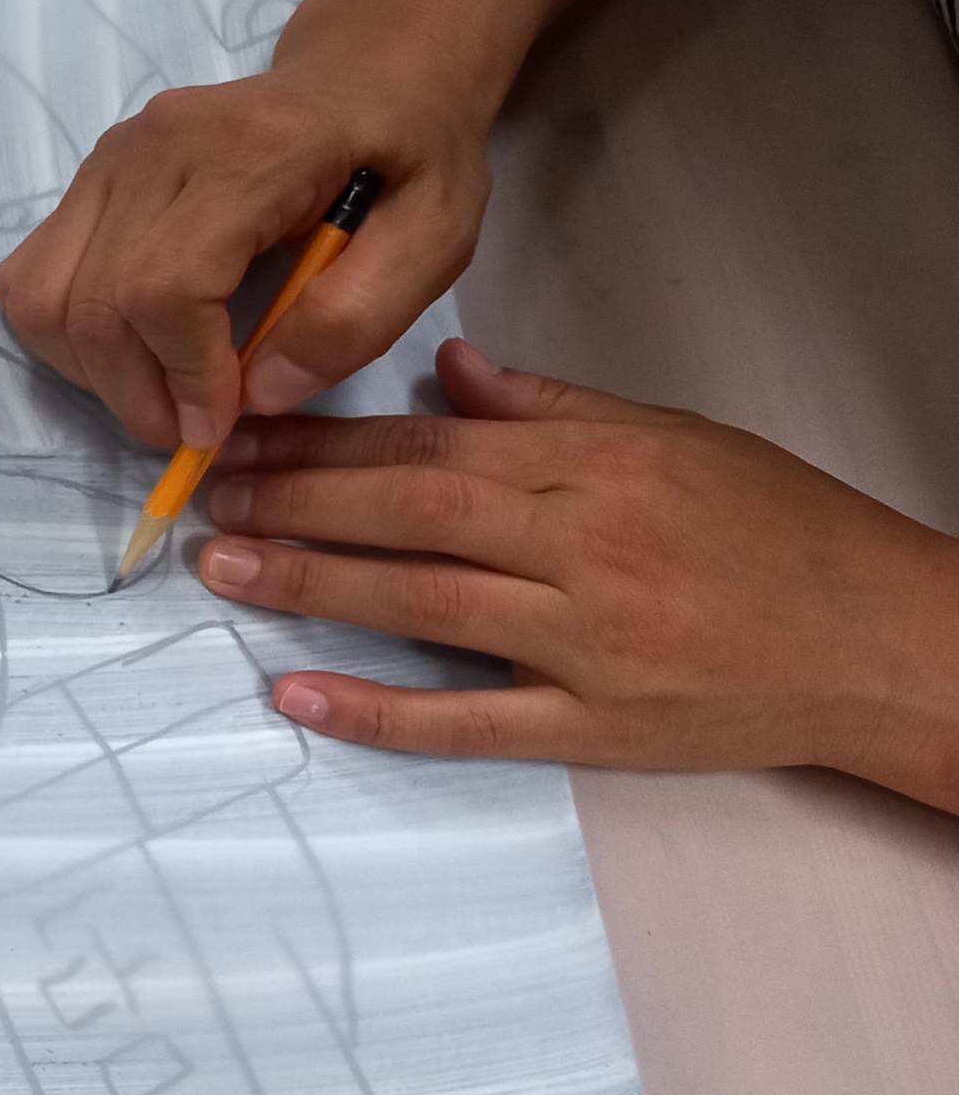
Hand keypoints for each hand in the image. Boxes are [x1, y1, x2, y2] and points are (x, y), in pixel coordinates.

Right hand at [0, 59, 489, 452]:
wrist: (368, 76)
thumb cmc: (413, 157)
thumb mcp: (436, 238)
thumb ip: (357, 319)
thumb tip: (260, 393)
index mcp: (252, 152)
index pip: (167, 285)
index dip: (185, 375)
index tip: (223, 425)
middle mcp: (158, 145)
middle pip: (95, 304)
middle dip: (138, 393)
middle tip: (195, 429)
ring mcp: (110, 158)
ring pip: (44, 298)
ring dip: (93, 372)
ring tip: (164, 389)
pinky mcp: (88, 176)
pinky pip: (33, 280)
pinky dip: (69, 337)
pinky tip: (134, 346)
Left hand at [193, 340, 958, 808]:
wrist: (887, 642)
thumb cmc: (785, 533)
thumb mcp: (677, 439)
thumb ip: (555, 408)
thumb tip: (450, 367)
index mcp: (598, 468)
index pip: (433, 446)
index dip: (326, 441)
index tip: (248, 434)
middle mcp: (585, 549)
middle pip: (412, 514)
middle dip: (297, 500)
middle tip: (207, 495)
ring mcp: (586, 643)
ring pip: (424, 605)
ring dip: (313, 585)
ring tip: (223, 567)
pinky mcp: (596, 726)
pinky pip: (469, 721)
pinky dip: (377, 710)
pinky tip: (296, 694)